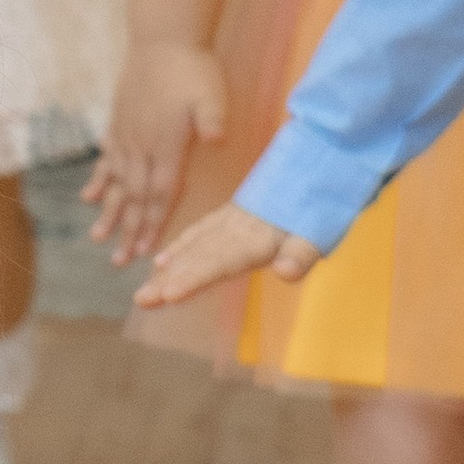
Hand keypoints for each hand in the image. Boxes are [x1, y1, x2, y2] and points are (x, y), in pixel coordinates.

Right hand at [85, 38, 226, 260]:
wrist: (161, 38)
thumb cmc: (192, 67)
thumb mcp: (211, 93)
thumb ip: (211, 120)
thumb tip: (216, 140)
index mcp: (166, 146)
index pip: (159, 194)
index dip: (152, 224)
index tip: (144, 252)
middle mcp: (141, 147)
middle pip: (134, 197)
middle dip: (128, 231)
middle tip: (119, 262)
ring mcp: (126, 137)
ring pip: (116, 183)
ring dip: (109, 213)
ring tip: (98, 238)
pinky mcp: (119, 125)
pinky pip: (106, 160)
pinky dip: (99, 181)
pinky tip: (90, 197)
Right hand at [135, 198, 319, 308]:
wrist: (318, 163)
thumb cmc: (321, 205)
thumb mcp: (319, 232)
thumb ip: (301, 254)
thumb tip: (285, 273)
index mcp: (255, 238)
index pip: (218, 262)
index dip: (193, 278)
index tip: (169, 295)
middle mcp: (235, 231)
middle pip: (197, 258)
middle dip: (168, 281)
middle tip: (141, 300)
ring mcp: (229, 222)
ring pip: (192, 248)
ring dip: (168, 270)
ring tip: (145, 290)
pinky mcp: (230, 217)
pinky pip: (198, 233)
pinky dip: (179, 248)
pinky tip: (163, 262)